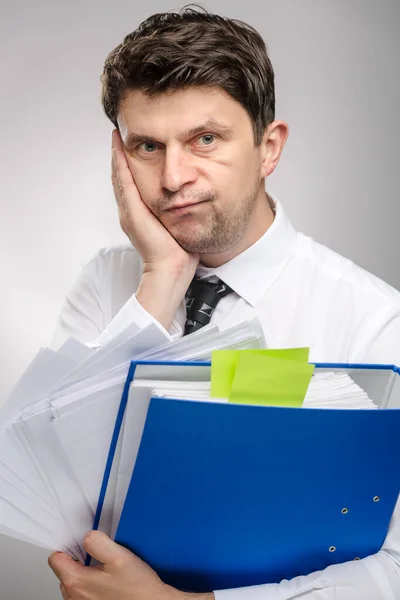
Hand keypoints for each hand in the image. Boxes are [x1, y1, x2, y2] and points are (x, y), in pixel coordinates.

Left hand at [48, 530, 213, 599]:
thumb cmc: (137, 588)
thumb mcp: (119, 556)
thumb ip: (97, 542)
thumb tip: (86, 537)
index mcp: (76, 582)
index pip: (55, 558)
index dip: (68, 546)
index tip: (80, 544)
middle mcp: (73, 597)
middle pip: (63, 570)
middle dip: (78, 560)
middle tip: (99, 557)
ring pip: (73, 581)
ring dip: (85, 573)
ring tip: (106, 571)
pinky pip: (82, 592)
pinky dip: (91, 585)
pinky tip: (108, 582)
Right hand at [111, 129, 198, 275]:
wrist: (171, 269)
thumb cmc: (178, 254)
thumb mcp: (177, 226)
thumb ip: (177, 214)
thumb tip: (190, 203)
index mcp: (139, 216)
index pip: (130, 187)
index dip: (128, 167)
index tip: (128, 150)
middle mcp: (130, 213)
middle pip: (121, 178)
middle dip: (119, 157)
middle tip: (118, 136)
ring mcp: (129, 211)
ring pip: (119, 177)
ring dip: (117, 155)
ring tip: (116, 137)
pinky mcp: (132, 211)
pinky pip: (124, 181)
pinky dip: (120, 163)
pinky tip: (119, 148)